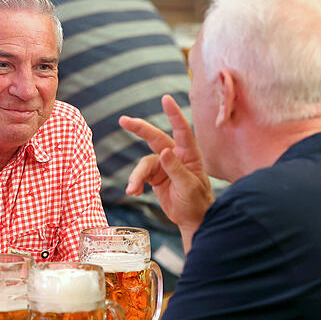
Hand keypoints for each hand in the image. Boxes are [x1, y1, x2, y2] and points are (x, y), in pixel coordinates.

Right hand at [119, 95, 214, 243]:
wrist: (193, 220)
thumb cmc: (197, 202)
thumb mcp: (188, 186)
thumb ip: (176, 169)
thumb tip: (163, 152)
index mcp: (189, 155)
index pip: (182, 130)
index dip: (173, 114)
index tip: (165, 99)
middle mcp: (175, 156)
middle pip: (155, 138)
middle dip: (140, 129)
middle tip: (123, 120)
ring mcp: (164, 166)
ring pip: (144, 164)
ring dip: (136, 177)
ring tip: (133, 190)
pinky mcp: (155, 177)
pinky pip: (140, 176)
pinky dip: (135, 184)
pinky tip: (134, 193)